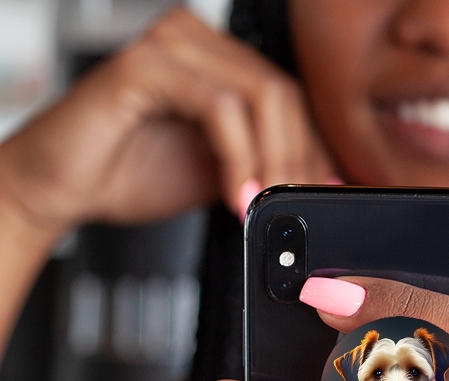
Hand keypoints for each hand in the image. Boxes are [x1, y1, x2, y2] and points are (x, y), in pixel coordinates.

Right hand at [0, 8, 335, 234]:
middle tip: (295, 207)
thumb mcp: (220, 174)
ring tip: (264, 206)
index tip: (321, 195)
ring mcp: (170, 46)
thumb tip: (315, 184)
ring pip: (260, 96)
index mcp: (218, 62)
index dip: (313, 150)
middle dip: (298, 161)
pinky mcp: (145, 65)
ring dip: (273, 161)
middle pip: (283, 95)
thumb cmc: (131, 173)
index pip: (289, 99)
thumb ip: (263, 167)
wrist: (64, 186)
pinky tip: (236, 195)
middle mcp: (197, 42)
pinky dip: (238, 157)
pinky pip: (219, 106)